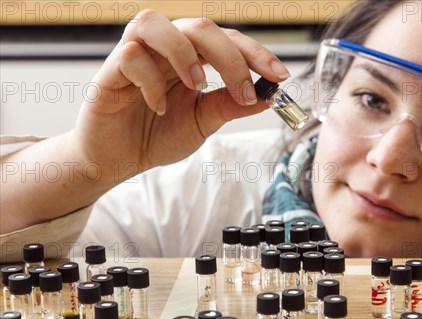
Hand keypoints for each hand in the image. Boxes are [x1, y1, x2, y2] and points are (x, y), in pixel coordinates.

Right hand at [71, 9, 289, 181]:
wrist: (118, 160)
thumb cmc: (156, 135)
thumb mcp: (203, 122)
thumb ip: (230, 105)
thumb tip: (268, 96)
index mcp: (191, 57)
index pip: (227, 40)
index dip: (255, 54)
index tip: (279, 76)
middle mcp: (164, 48)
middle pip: (199, 26)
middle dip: (230, 56)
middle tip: (244, 91)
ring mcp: (135, 55)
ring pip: (155, 23)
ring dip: (184, 53)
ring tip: (198, 86)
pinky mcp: (109, 71)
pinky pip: (130, 56)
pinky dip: (149, 81)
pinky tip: (158, 107)